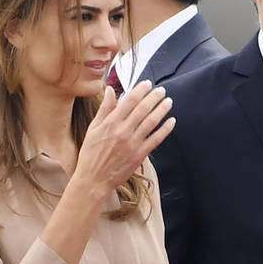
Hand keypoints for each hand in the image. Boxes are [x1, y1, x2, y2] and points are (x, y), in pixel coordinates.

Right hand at [74, 80, 174, 196]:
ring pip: (152, 122)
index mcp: (110, 123)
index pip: (129, 100)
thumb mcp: (93, 128)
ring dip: (162, 109)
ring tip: (168, 101)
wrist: (94, 179)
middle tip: (162, 90)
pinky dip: (165, 129)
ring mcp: (133, 143)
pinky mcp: (140, 155)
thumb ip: (104, 109)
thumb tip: (109, 89)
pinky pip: (156, 139)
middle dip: (154, 97)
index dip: (141, 90)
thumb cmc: (91, 154)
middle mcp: (123, 131)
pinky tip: (171, 121)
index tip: (147, 84)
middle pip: (143, 109)